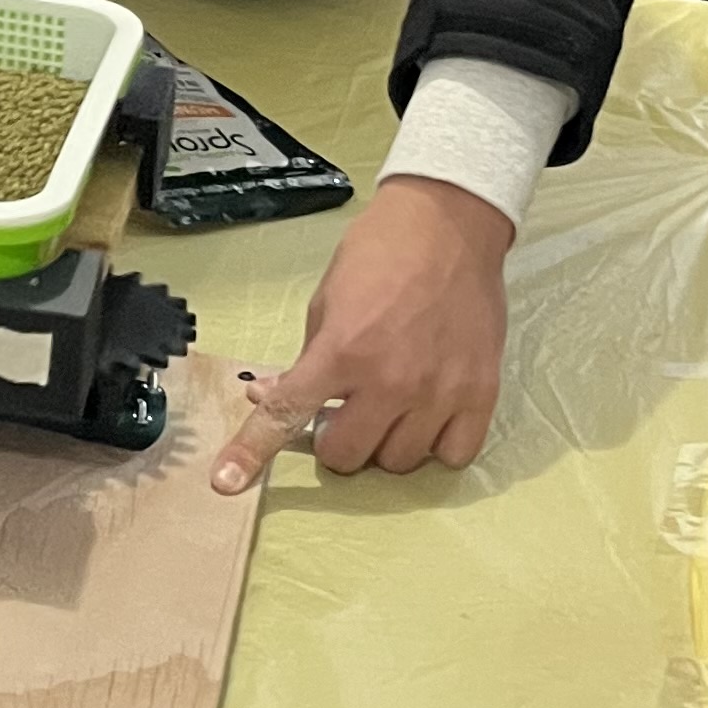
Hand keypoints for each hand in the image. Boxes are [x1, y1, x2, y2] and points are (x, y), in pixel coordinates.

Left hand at [210, 176, 510, 491]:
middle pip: (347, 456)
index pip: (287, 415)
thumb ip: (304, 358)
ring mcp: (439, 392)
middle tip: (344, 410)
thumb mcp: (326, 302)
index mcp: (342, 351)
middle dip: (335, 439)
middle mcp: (391, 381)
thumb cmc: (380, 255)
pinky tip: (428, 413)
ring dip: (384, 442)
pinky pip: (452, 454)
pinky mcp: (481, 394)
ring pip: (398, 462)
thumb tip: (269, 395)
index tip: (226, 482)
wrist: (448, 225)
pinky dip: (435, 444)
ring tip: (390, 405)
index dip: (252, 453)